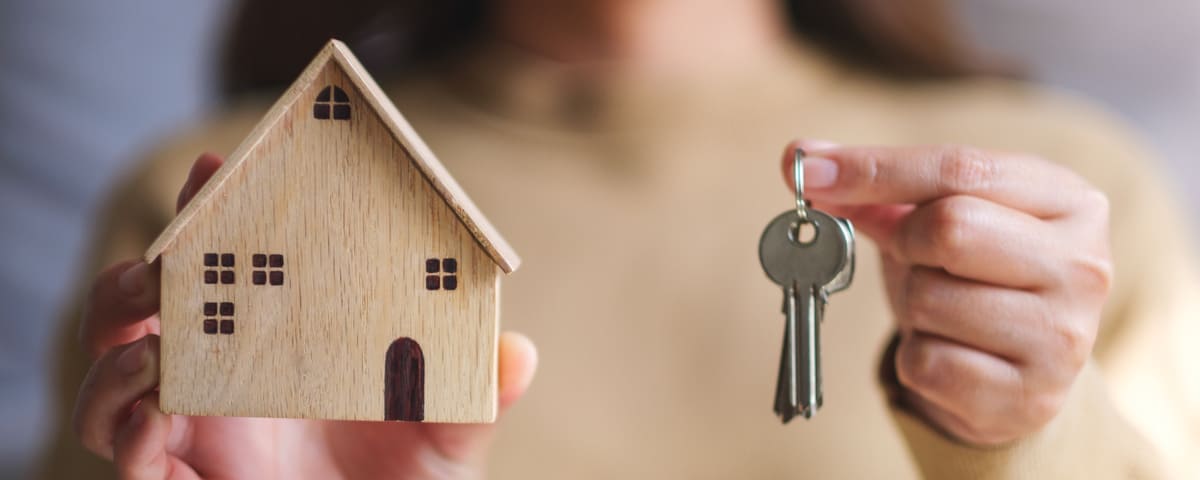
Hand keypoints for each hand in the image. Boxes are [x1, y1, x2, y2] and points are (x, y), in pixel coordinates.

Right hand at [74, 154, 538, 478]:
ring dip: (114, 355)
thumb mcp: (452, 437)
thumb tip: (520, 352)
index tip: (212, 167)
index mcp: (282, 348)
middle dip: (130, 280)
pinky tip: (153, 420)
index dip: (208, 213)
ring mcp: (197, 437)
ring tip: (153, 350)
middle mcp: (227, 383)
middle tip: (158, 269)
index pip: (226, 267)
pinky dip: (122, 434)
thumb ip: (478, 396)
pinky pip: (125, 460)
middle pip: (140, 315)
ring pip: (111, 384)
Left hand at [782, 141, 1111, 444]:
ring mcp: (1064, 337)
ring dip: (912, 304)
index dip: (874, 168)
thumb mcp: (937, 220)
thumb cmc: (973, 277)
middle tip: (915, 257)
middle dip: (907, 243)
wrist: (1018, 374)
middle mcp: (1084, 265)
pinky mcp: (1030, 398)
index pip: (959, 167)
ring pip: (930, 298)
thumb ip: (876, 187)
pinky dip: (915, 355)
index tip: (809, 170)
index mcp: (1069, 200)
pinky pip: (925, 362)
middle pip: (950, 227)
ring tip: (944, 311)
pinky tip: (949, 354)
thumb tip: (801, 157)